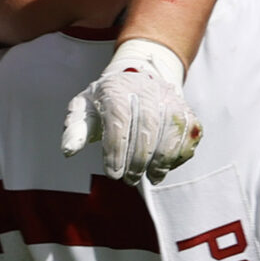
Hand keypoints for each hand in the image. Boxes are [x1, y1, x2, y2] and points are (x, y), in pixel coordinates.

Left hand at [62, 38, 201, 180]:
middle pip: (148, 124)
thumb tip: (69, 151)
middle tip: (129, 180)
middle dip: (139, 159)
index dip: (116, 149)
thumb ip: (75, 128)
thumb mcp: (84, 109)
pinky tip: (166, 167)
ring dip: (162, 159)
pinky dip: (181, 153)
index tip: (112, 174)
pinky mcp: (186, 108)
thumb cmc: (105, 101)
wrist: (137, 79)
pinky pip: (191, 131)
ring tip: (150, 178)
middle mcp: (147, 88)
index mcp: (117, 87)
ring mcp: (170, 97)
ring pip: (173, 128)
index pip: (119, 117)